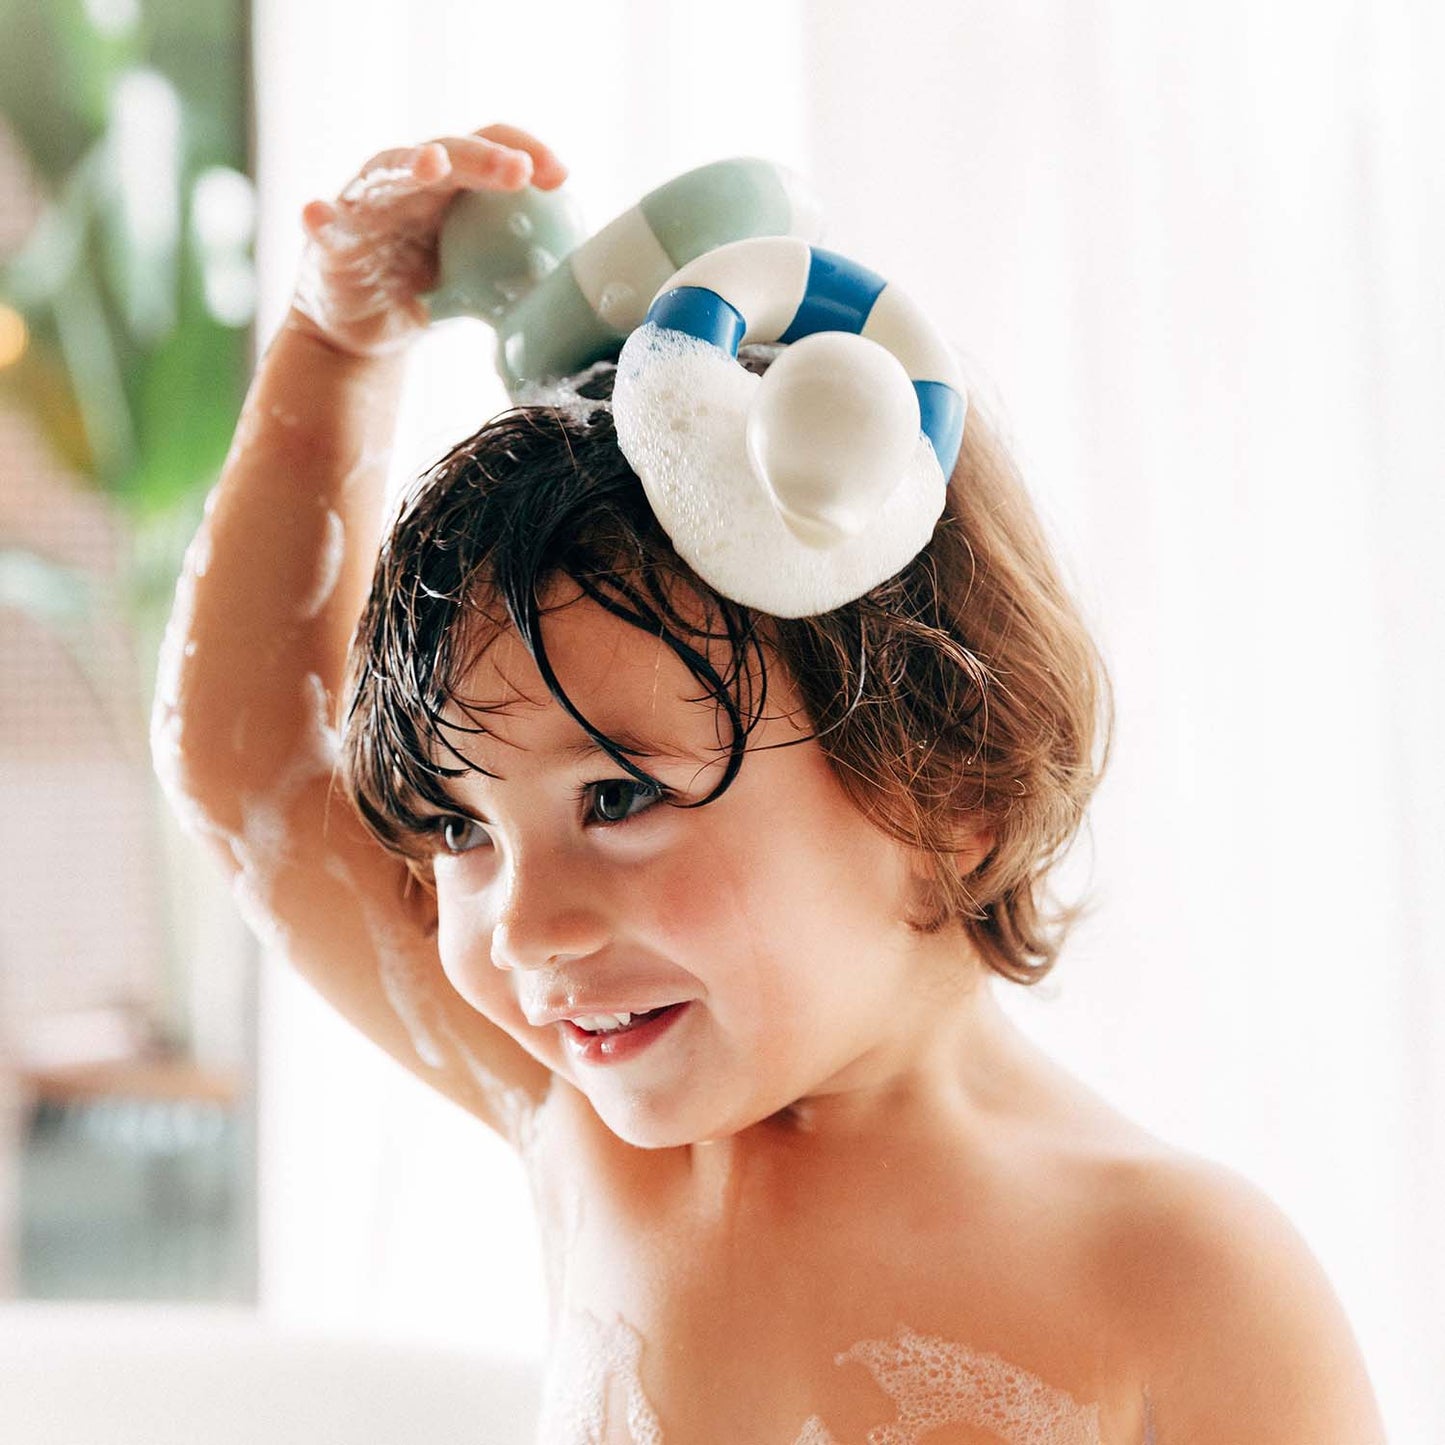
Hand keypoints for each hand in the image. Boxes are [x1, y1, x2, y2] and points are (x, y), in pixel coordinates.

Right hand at [289, 122, 567, 359]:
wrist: (368, 334)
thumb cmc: (431, 296)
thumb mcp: (485, 287)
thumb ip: (524, 278)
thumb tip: (587, 293)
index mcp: (452, 188)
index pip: (493, 150)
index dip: (527, 153)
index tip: (563, 178)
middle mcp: (409, 183)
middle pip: (448, 152)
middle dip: (483, 157)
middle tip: (517, 170)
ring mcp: (367, 205)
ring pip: (387, 173)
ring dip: (411, 166)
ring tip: (433, 165)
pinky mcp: (331, 240)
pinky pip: (325, 226)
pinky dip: (320, 217)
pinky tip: (318, 212)